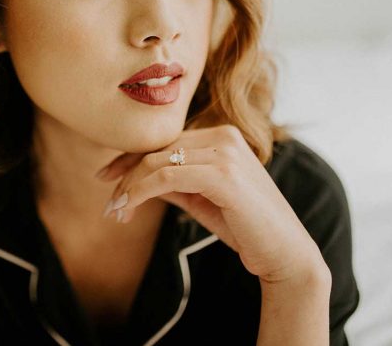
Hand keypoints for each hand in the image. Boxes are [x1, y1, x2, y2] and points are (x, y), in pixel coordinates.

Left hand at [97, 124, 327, 284]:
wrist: (285, 254)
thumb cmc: (244, 226)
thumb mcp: (200, 198)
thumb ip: (172, 182)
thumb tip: (134, 179)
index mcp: (222, 136)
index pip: (164, 141)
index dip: (130, 158)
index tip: (106, 178)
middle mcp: (224, 136)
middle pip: (157, 149)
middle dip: (125, 175)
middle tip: (109, 204)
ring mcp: (225, 152)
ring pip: (157, 162)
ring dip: (129, 187)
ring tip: (116, 211)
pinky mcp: (223, 174)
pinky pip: (166, 177)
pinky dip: (140, 192)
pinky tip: (128, 208)